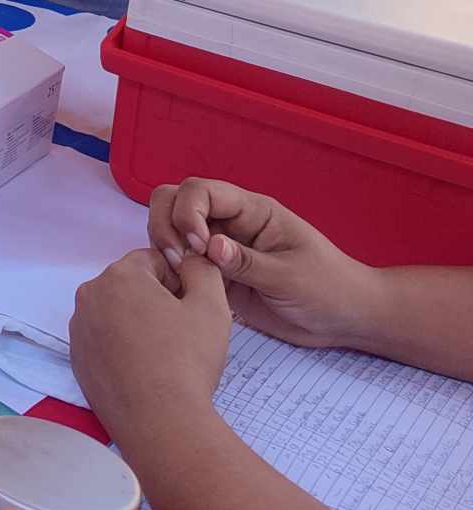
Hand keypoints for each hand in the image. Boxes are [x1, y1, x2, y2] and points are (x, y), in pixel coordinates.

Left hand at [71, 247, 231, 443]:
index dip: (178, 281)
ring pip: (115, 312)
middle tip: (180, 334)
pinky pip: (103, 340)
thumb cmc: (187, 361)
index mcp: (119, 276)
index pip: (153, 261)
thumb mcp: (211, 307)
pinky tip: (144, 369)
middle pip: (131, 285)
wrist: (160, 421)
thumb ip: (203, 270)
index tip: (190, 309)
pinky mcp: (77, 357)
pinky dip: (122, 347)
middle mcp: (90, 295)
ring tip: (163, 354)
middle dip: (156, 301)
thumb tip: (191, 259)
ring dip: (138, 323)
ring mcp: (78, 327)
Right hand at [148, 179, 380, 350]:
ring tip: (181, 275)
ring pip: (170, 228)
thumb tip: (209, 247)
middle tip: (180, 260)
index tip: (198, 246)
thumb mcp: (292, 277)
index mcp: (252, 211)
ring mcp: (218, 247)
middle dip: (165, 224)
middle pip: (173, 200)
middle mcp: (229, 222)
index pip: (201, 191)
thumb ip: (249, 263)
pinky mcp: (214, 273)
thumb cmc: (329, 289)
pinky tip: (182, 289)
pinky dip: (170, 270)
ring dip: (165, 246)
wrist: (344, 318)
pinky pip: (179, 262)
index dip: (188, 212)